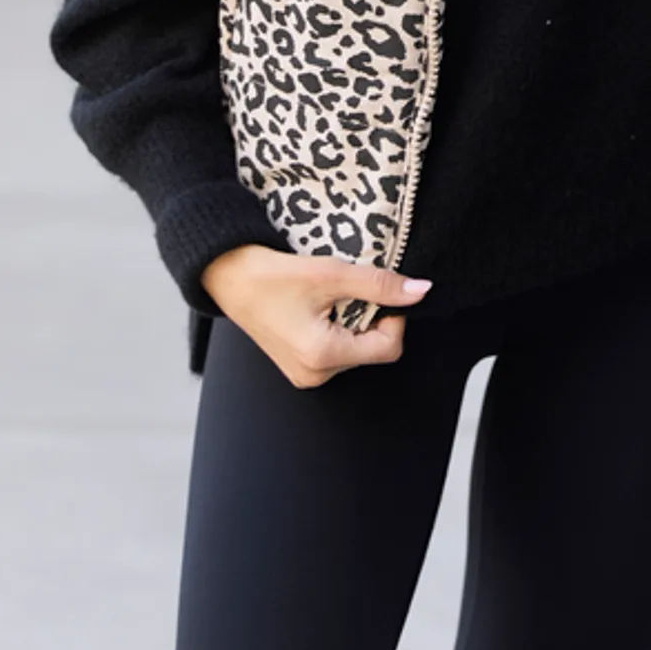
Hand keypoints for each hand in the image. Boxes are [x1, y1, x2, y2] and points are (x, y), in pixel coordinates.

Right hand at [200, 245, 430, 388]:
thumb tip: (422, 290)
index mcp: (323, 357)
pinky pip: (337, 351)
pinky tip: (322, 308)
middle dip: (372, 318)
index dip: (395, 316)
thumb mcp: (331, 274)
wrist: (228, 276)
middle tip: (350, 291)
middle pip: (373, 350)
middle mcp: (314, 375)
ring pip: (357, 350)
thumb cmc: (272, 275)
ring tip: (331, 299)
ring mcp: (305, 374)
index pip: (389, 347)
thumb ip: (379, 284)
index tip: (380, 290)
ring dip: (356, 322)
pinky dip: (340, 328)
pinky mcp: (299, 366)